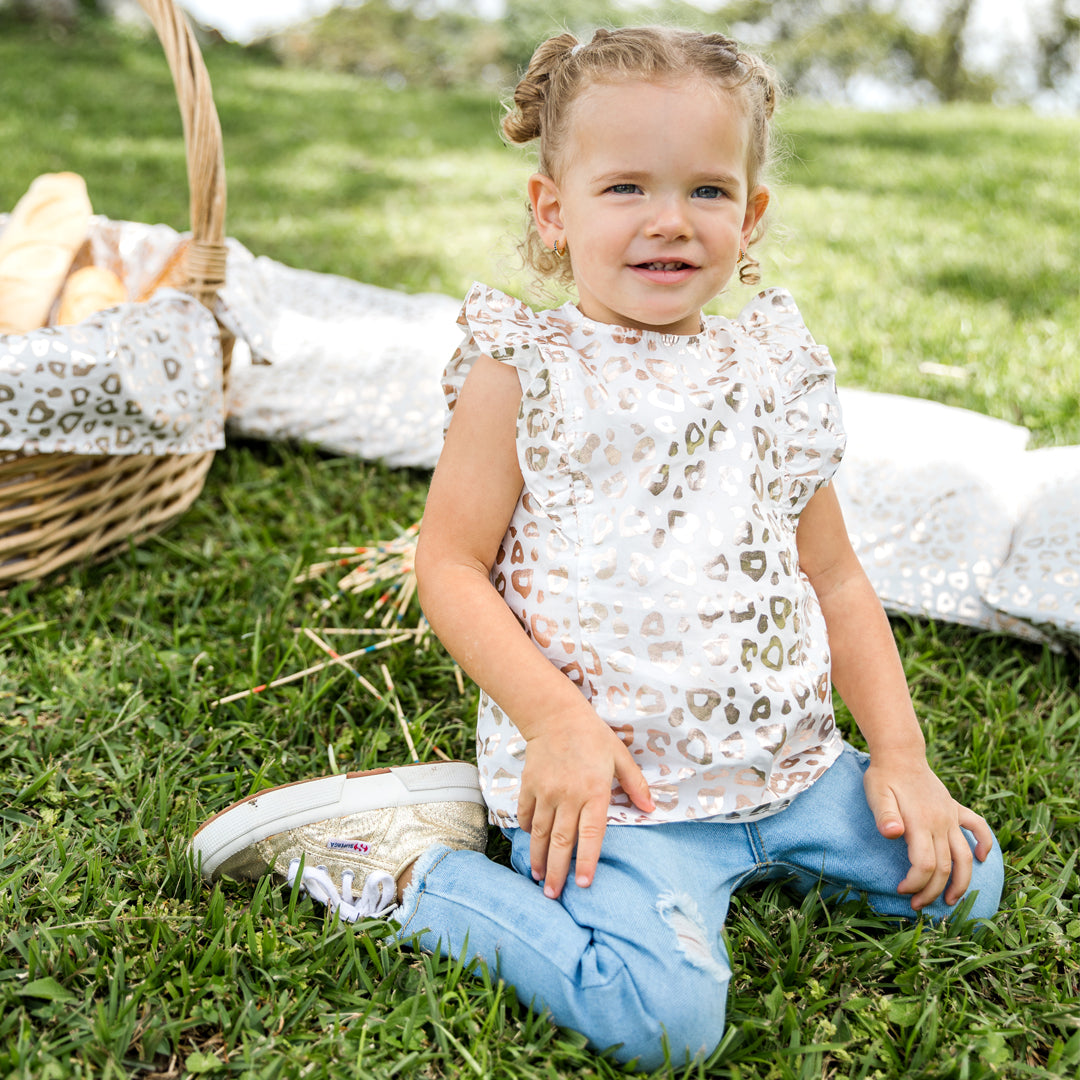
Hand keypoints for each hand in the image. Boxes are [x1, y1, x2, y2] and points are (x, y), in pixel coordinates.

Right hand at [516, 706, 653, 899]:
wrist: (555, 715)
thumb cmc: (592, 736)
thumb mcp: (620, 756)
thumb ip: (636, 785)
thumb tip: (653, 809)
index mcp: (594, 791)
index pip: (591, 835)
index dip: (587, 861)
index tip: (583, 885)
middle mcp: (569, 795)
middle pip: (562, 842)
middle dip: (557, 872)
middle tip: (553, 895)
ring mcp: (546, 792)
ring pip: (541, 834)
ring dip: (539, 858)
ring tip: (539, 878)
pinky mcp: (529, 786)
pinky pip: (527, 815)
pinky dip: (529, 832)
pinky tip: (532, 845)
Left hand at [863, 755, 994, 910]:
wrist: (900, 754)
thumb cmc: (883, 776)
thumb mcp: (876, 793)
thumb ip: (885, 815)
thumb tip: (892, 833)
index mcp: (921, 823)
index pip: (925, 865)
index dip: (916, 883)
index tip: (901, 890)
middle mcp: (941, 822)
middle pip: (944, 867)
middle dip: (933, 891)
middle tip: (918, 905)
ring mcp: (951, 816)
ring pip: (964, 856)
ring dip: (961, 882)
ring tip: (951, 901)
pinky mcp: (955, 809)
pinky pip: (978, 827)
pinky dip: (984, 843)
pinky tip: (982, 858)